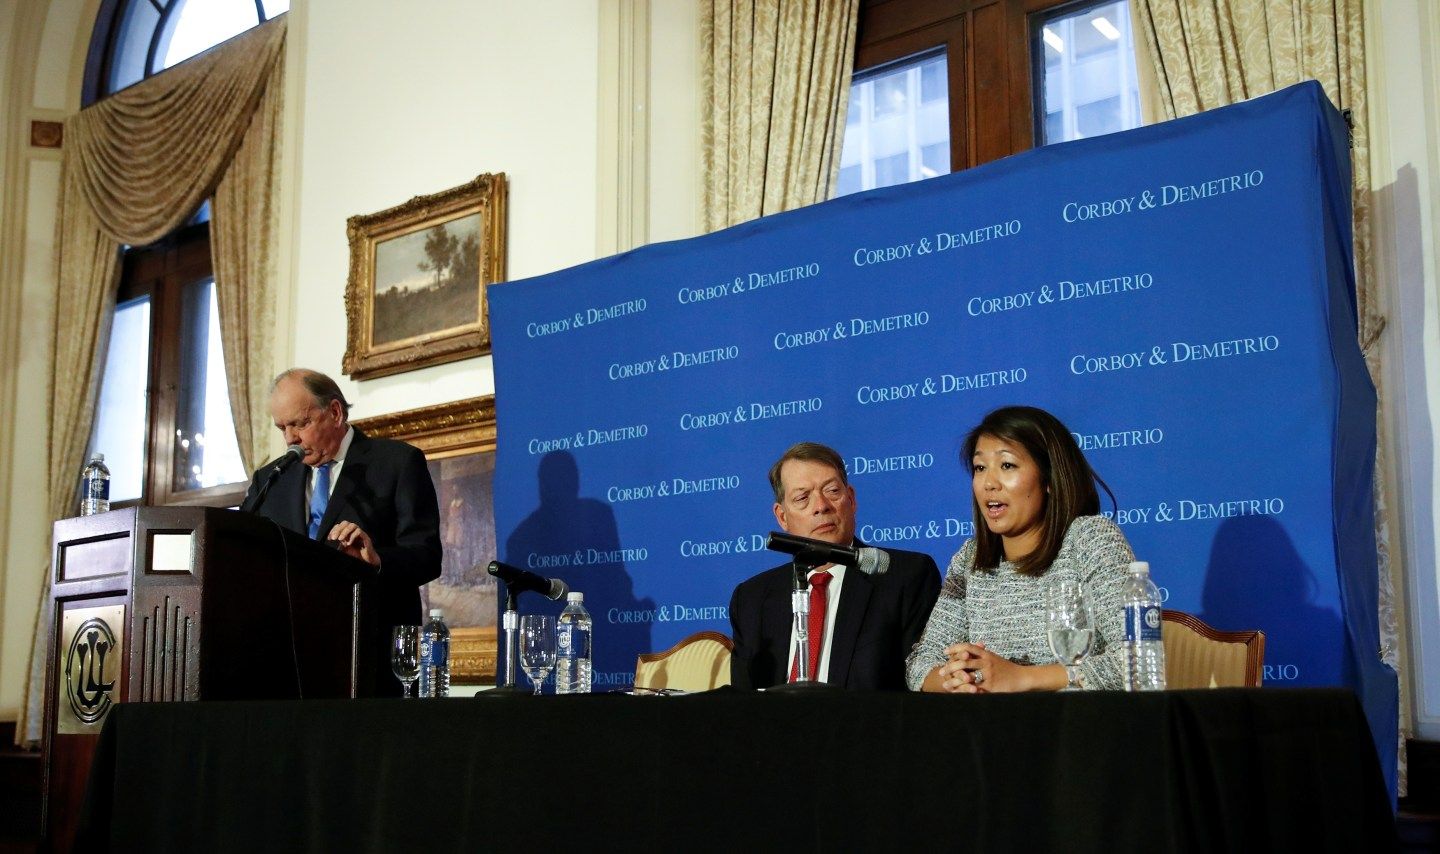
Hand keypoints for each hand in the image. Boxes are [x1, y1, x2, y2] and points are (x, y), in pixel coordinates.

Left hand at [328, 522, 379, 566]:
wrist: (366, 561)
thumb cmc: (355, 555)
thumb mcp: (343, 550)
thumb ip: (338, 546)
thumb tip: (329, 543)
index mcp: (347, 533)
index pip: (339, 526)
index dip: (333, 530)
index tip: (329, 538)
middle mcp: (353, 531)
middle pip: (345, 523)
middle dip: (338, 529)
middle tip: (333, 538)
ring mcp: (360, 533)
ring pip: (352, 525)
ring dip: (345, 531)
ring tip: (340, 539)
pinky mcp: (366, 537)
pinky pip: (359, 532)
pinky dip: (352, 537)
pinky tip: (348, 543)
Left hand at [926, 642, 1051, 693]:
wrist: (1023, 678)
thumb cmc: (1007, 668)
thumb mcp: (994, 658)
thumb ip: (983, 653)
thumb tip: (973, 646)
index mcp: (986, 654)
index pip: (967, 647)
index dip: (954, 648)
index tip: (945, 652)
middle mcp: (987, 662)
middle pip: (963, 661)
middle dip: (950, 667)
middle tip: (941, 672)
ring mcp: (989, 674)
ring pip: (967, 676)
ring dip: (954, 681)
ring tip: (946, 685)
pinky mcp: (992, 686)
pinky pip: (976, 689)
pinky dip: (965, 691)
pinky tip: (957, 694)